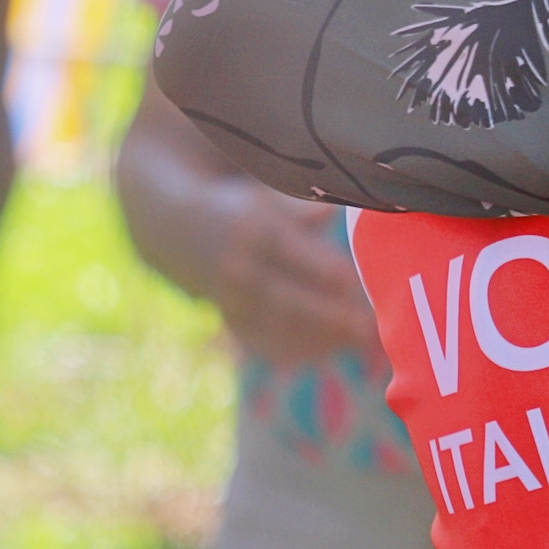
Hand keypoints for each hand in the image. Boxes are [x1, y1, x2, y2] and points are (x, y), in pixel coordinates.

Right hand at [210, 192, 382, 366]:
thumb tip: (330, 210)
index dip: (319, 268)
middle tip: (367, 327)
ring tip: (359, 342)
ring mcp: (231, 301)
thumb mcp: (266, 197)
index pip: (287, 252)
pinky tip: (330, 352)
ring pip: (276, 327)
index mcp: (253, 231)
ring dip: (318, 338)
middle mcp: (238, 269)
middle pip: (283, 298)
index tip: (352, 280)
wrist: (180, 231)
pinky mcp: (230, 322)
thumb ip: (301, 206)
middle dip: (327, 316)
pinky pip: (263, 343)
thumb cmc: (245, 210)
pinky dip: (297, 350)